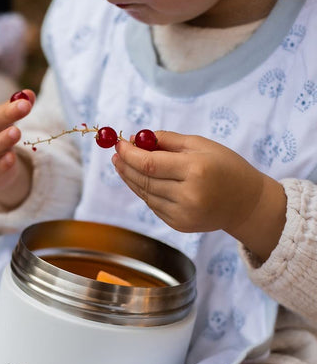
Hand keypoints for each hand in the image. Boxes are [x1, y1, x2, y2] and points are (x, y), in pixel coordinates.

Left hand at [112, 131, 286, 261]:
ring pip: (146, 195)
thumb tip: (137, 138)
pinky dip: (145, 193)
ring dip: (131, 180)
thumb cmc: (226, 167)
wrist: (246, 203)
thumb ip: (167, 141)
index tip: (119, 144)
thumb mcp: (201, 145)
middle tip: (116, 155)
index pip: (150, 164)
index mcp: (195, 171)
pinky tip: (142, 181)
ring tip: (123, 166)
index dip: (130, 154)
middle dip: (126, 166)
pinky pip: (154, 206)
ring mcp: (183, 214)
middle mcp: (188, 195)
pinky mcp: (179, 225)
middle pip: (145, 181)